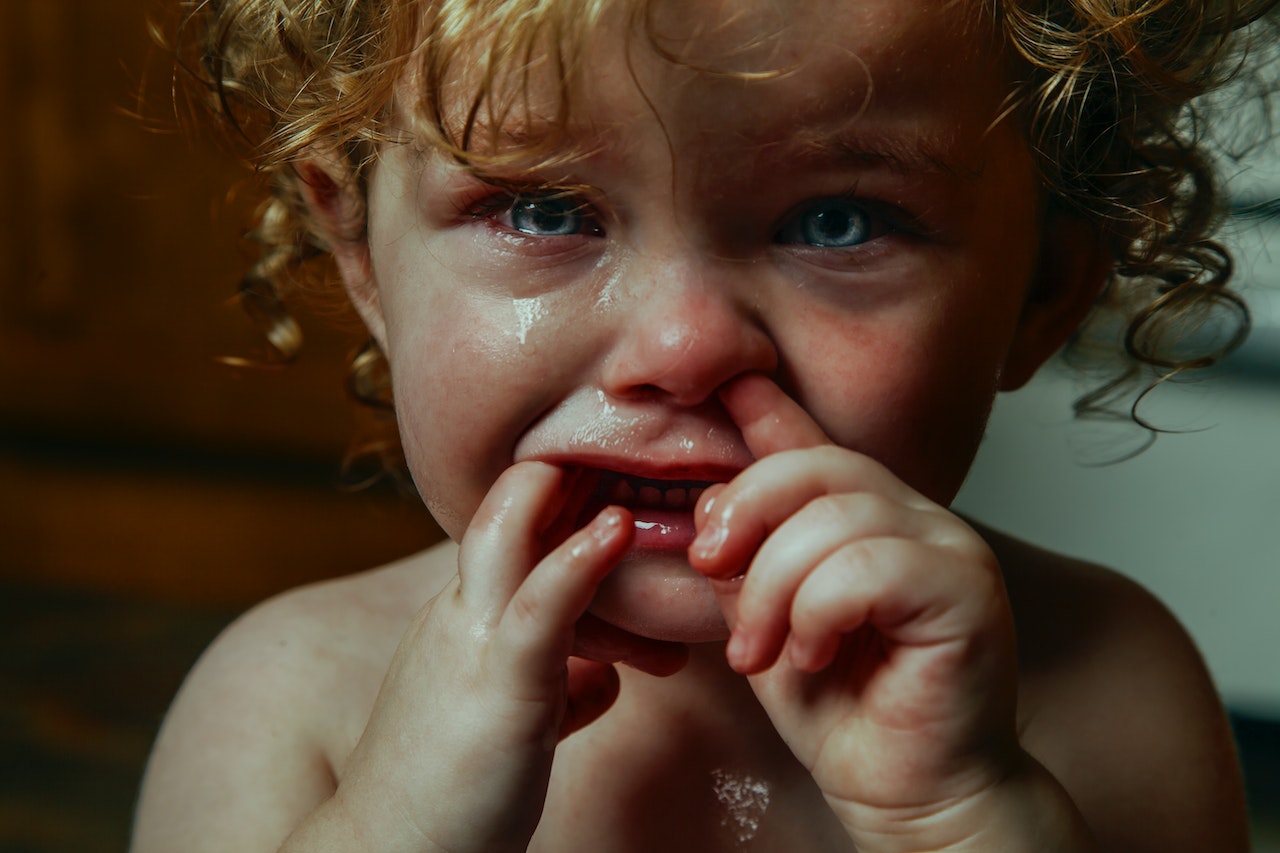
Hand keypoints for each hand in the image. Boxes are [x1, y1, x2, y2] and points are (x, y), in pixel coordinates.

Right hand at [331, 462, 684, 852]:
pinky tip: (615, 531)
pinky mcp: (496, 685)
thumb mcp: (505, 722)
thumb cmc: (448, 793)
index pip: (511, 537)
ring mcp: (471, 642)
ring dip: (565, 494)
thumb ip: (555, 690)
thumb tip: (601, 680)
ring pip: (508, 537)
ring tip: (629, 461)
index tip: (617, 484)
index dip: (561, 505)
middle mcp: (458, 614)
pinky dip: (578, 562)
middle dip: (559, 475)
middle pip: (501, 513)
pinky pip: (537, 607)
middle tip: (628, 451)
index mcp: (462, 620)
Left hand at [689, 375, 1022, 846]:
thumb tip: (709, 502)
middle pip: (817, 467)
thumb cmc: (844, 715)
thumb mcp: (769, 622)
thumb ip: (748, 560)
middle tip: (708, 567)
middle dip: (745, 514)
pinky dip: (817, 611)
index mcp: (874, 517)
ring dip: (772, 588)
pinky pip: (866, 567)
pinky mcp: (967, 592)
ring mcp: (950, 550)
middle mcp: (919, 519)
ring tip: (760, 652)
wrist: (910, 797)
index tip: (724, 390)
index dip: (765, 412)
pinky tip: (813, 655)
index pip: (815, 447)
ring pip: (835, 518)